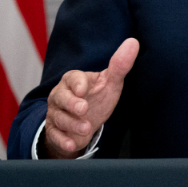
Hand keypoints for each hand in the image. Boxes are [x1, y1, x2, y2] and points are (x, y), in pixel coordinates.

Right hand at [44, 38, 138, 158]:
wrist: (85, 121)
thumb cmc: (97, 97)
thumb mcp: (110, 82)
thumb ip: (120, 65)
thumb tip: (133, 42)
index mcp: (74, 80)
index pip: (72, 78)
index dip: (77, 83)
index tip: (83, 89)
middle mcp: (61, 95)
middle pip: (61, 97)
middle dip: (71, 104)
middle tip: (84, 109)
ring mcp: (56, 113)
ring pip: (59, 117)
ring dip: (72, 124)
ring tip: (86, 128)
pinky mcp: (54, 130)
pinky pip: (54, 135)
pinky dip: (62, 141)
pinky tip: (71, 144)